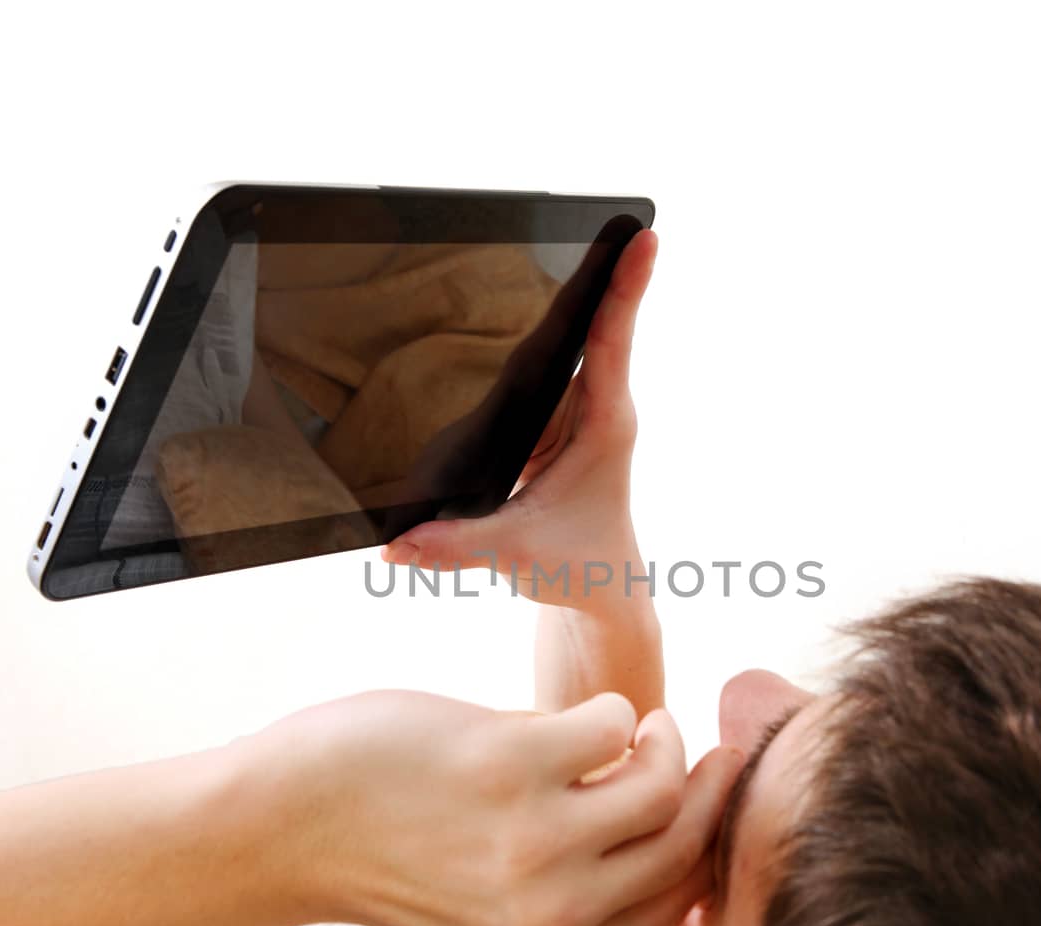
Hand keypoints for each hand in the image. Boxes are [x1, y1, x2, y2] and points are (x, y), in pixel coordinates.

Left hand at [248, 685, 742, 925]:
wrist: (292, 821)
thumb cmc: (398, 859)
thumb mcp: (495, 925)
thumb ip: (578, 912)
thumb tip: (682, 842)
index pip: (675, 904)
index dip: (700, 846)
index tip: (702, 802)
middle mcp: (553, 918)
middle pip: (682, 845)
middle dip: (708, 790)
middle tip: (703, 751)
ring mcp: (537, 843)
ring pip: (661, 786)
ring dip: (665, 742)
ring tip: (643, 725)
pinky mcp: (516, 764)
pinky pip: (613, 725)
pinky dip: (610, 711)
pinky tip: (586, 715)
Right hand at [380, 230, 658, 606]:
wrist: (601, 592)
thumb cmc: (580, 567)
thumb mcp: (517, 554)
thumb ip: (458, 546)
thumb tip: (396, 544)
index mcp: (604, 427)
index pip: (612, 343)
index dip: (625, 289)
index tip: (644, 238)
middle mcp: (595, 411)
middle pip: (596, 328)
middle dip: (598, 274)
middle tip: (613, 218)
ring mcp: (573, 415)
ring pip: (567, 346)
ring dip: (564, 301)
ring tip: (576, 239)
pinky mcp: (551, 424)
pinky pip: (539, 370)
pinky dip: (531, 340)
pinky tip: (510, 303)